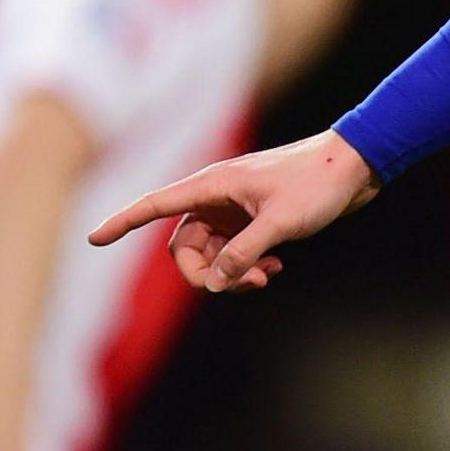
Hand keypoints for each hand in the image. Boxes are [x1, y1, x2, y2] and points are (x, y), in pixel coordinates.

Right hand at [88, 129, 379, 292]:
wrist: (356, 166)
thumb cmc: (318, 183)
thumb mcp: (281, 222)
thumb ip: (244, 253)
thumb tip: (214, 282)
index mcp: (212, 185)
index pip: (154, 205)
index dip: (122, 222)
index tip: (93, 239)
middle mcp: (217, 197)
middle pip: (183, 246)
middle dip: (203, 273)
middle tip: (243, 284)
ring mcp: (234, 210)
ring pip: (211, 254)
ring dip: (230, 273)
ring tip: (266, 277)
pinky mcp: (254, 220)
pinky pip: (233, 253)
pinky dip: (247, 265)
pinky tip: (274, 268)